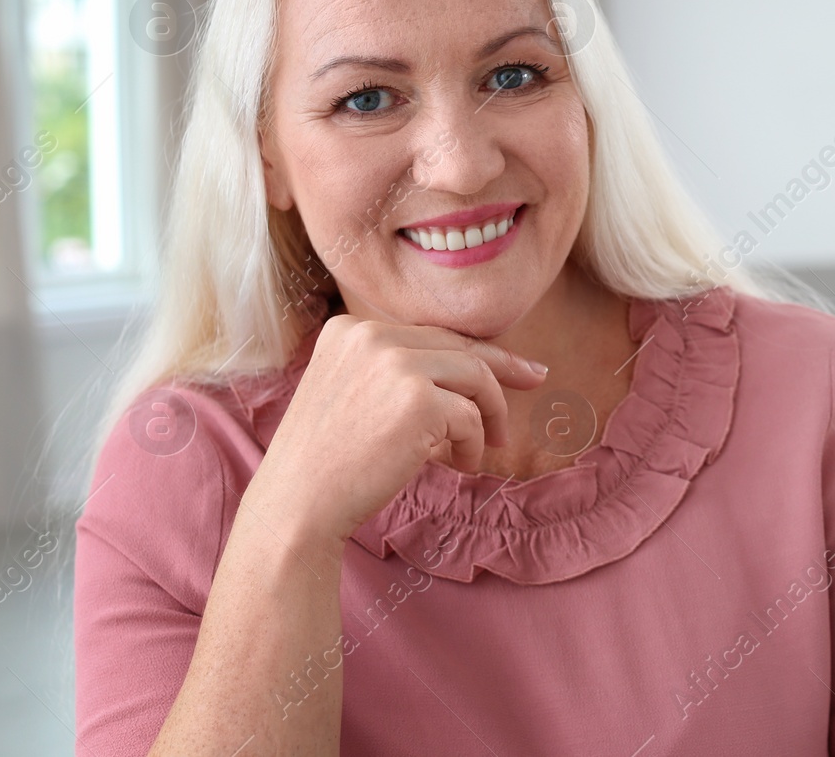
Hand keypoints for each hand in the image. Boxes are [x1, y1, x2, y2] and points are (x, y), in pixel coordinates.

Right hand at [243, 315, 547, 546]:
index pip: (429, 335)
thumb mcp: (353, 395)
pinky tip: (460, 465)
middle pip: (457, 347)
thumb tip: (476, 365)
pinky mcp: (417, 399)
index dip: (473, 352)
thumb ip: (398, 371)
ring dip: (489, 415)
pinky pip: (470, 416)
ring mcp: (393, 363)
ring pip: (474, 376)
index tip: (515, 364)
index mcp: (349, 329)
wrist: (298, 505)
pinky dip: (473, 445)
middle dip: (503, 368)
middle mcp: (369, 335)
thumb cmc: (328, 463)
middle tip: (537, 379)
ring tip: (486, 448)